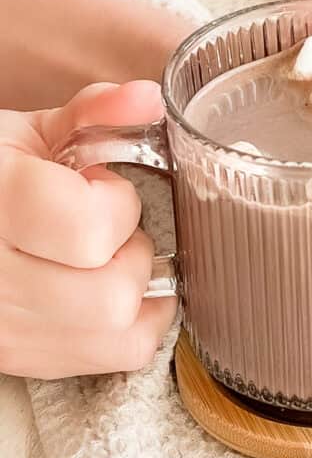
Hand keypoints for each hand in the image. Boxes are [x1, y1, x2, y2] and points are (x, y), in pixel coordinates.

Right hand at [0, 81, 175, 378]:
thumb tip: (150, 98)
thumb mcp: (23, 133)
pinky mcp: (16, 356)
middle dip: (132, 253)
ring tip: (104, 260)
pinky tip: (113, 293)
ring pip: (115, 336)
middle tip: (108, 229)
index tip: (102, 187)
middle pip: (111, 296)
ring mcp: (2, 328)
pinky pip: (106, 359)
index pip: (89, 230)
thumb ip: (92, 114)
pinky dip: (129, 328)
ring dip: (134, 291)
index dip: (116, 204)